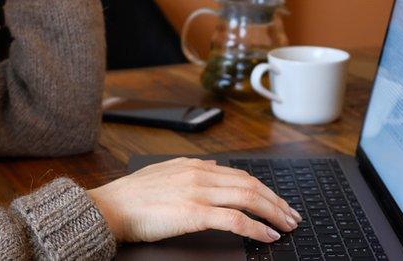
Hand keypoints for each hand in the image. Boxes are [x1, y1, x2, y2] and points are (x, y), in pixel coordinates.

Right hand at [86, 157, 302, 243]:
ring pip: (249, 198)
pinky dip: (257, 228)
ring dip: (273, 213)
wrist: (110, 208)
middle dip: (276, 201)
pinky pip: (236, 220)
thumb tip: (211, 166)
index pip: (240, 174)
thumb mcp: (162, 172)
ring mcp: (198, 192)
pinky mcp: (194, 213)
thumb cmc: (131, 197)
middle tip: (292, 216)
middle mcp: (200, 174)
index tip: (277, 201)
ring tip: (287, 226)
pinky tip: (267, 237)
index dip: (264, 189)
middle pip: (251, 184)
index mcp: (194, 165)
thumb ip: (189, 169)